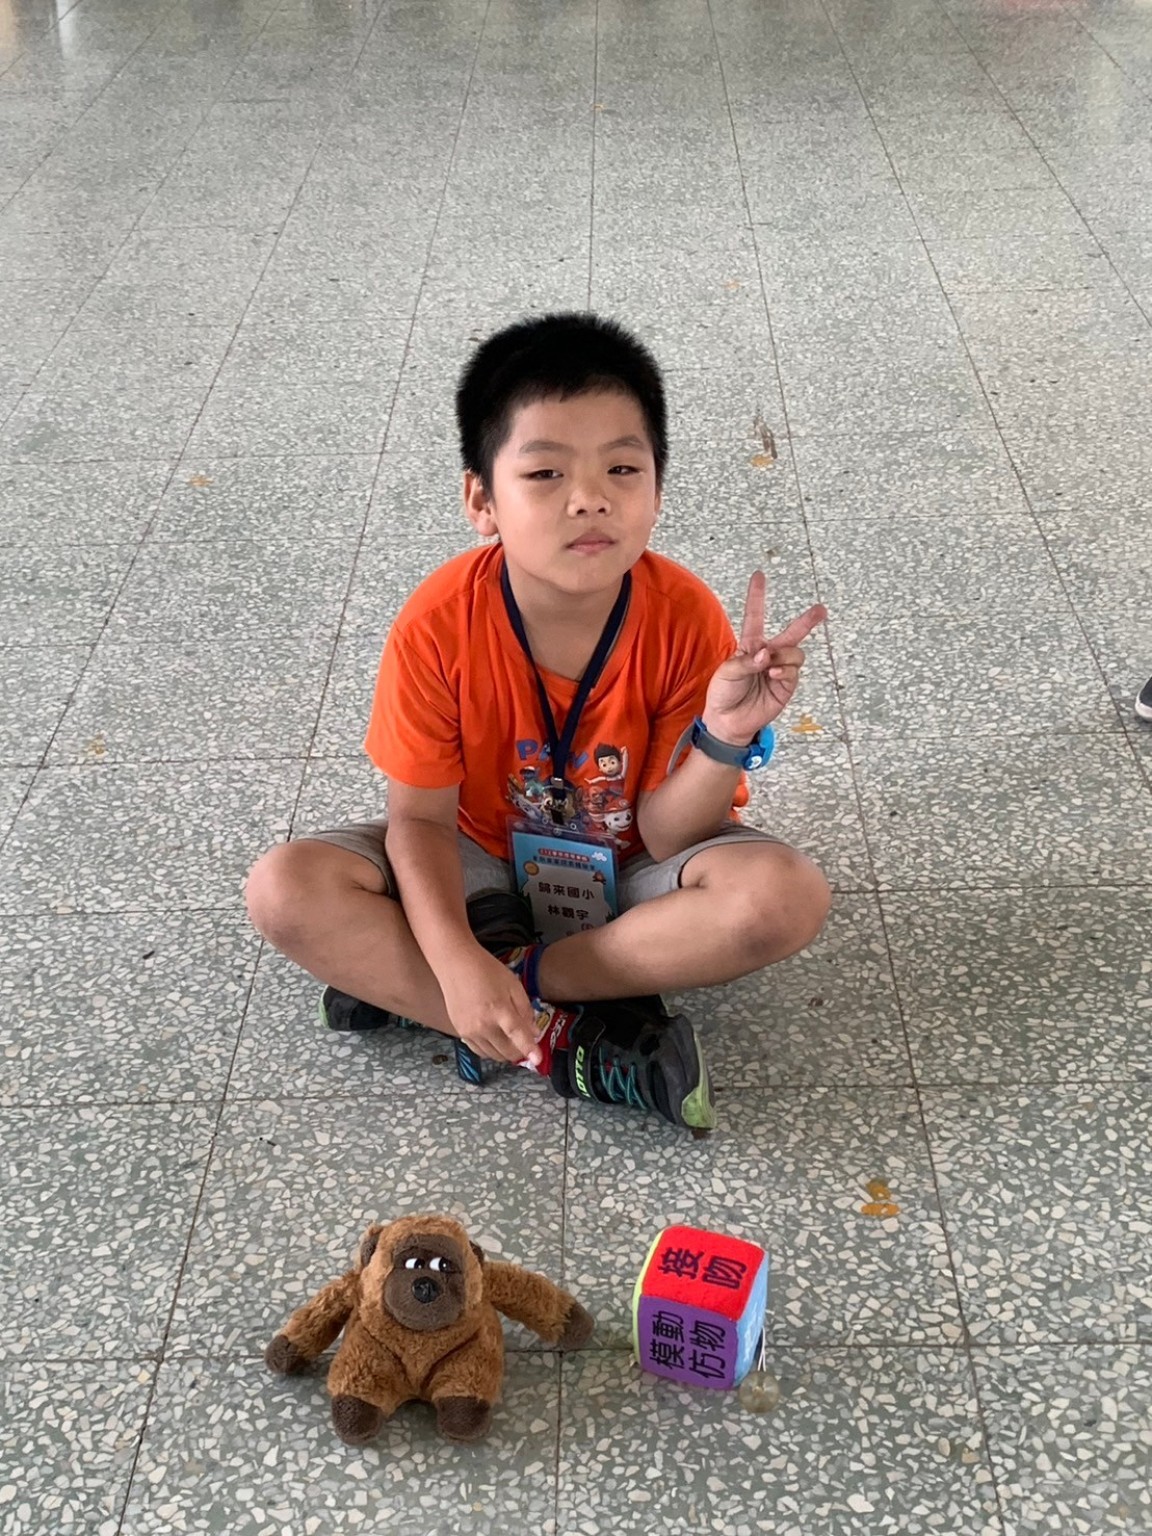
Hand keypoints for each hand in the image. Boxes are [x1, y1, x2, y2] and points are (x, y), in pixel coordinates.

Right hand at [440, 948, 541, 1066]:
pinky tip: (496, 1039)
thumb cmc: (486, 970)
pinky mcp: (460, 1032)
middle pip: (506, 1051)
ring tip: (511, 1040)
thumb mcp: (513, 985)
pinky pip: (479, 1051)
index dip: (530, 1050)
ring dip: (506, 1053)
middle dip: (520, 1052)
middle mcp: (483, 1024)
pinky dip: (491, 1051)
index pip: (518, 1036)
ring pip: (493, 1055)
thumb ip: (525, 1010)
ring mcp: (469, 1030)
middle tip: (526, 1043)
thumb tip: (534, 1032)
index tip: (538, 1060)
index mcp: (499, 1010)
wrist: (455, 964)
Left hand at [702, 571, 826, 743]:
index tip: (760, 575)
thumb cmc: (723, 693)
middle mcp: (768, 654)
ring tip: (768, 667)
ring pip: (795, 653)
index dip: (757, 596)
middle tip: (821, 610)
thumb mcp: (726, 672)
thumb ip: (747, 660)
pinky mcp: (786, 685)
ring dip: (783, 656)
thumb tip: (768, 655)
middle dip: (808, 621)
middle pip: (791, 633)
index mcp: (750, 645)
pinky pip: (793, 671)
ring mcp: (779, 670)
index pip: (755, 616)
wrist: (728, 721)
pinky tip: (773, 675)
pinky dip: (784, 670)